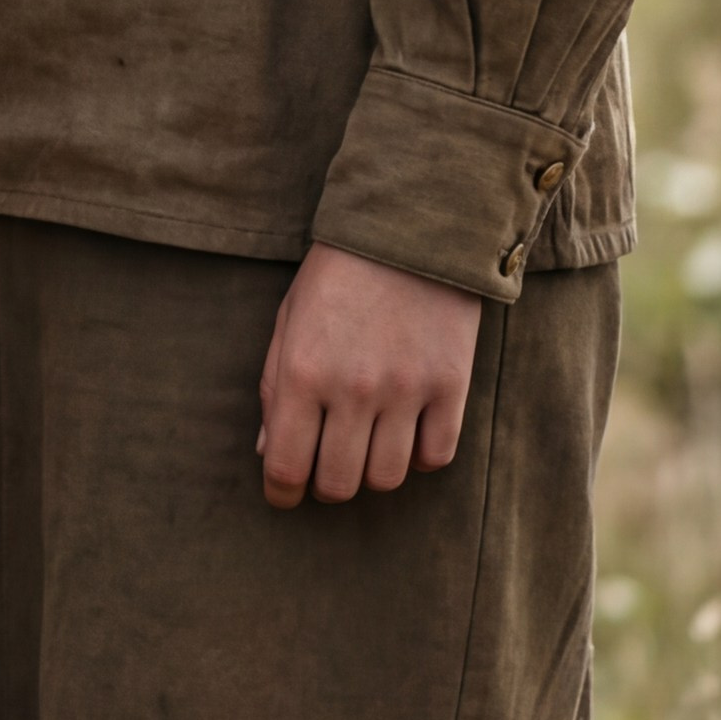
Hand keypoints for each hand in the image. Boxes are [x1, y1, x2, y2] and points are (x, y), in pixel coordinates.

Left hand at [257, 242, 481, 508]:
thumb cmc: (338, 273)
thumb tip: (269, 453)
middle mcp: (352, 388)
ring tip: (367, 445)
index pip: (285, 467)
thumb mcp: (289, 320)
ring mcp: (405, 389)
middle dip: (326, 485)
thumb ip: (274, 389)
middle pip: (339, 484)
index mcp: (301, 371)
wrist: (410, 226)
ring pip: (387, 478)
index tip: (285, 493)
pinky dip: (420, 456)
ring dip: (372, 471)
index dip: (282, 493)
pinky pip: (435, 457)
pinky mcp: (451, 385)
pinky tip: (409, 431)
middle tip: (327, 466)